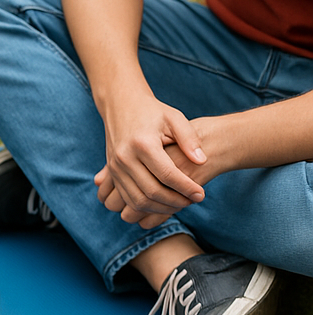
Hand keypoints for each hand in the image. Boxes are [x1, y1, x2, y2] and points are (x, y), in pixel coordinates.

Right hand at [96, 95, 207, 221]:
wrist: (121, 106)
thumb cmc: (152, 112)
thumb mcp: (174, 118)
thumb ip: (189, 139)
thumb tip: (202, 161)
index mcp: (142, 144)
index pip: (167, 174)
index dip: (186, 187)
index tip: (201, 194)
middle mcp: (125, 158)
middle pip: (152, 191)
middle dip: (175, 201)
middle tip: (193, 201)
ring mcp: (115, 168)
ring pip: (138, 200)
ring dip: (161, 208)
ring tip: (180, 204)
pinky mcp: (112, 174)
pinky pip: (128, 198)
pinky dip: (146, 206)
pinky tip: (163, 203)